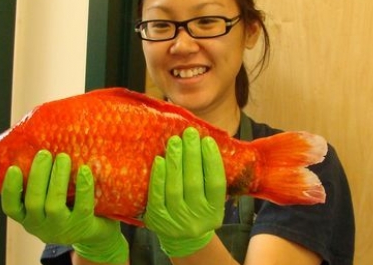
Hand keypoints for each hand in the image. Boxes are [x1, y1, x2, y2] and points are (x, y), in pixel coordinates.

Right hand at [1, 150, 127, 263]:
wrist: (93, 233)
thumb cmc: (67, 208)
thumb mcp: (48, 201)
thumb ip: (41, 184)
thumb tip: (38, 148)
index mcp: (28, 217)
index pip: (11, 207)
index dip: (10, 188)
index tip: (14, 168)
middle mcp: (40, 226)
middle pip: (34, 202)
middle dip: (38, 175)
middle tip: (44, 153)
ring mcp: (61, 228)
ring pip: (54, 204)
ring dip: (58, 178)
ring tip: (63, 157)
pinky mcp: (82, 225)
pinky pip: (82, 206)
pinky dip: (83, 187)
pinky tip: (85, 170)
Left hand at [144, 127, 226, 257]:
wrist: (181, 239)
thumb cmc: (197, 208)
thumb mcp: (211, 200)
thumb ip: (209, 177)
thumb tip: (205, 143)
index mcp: (215, 212)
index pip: (216, 183)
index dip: (212, 161)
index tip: (206, 140)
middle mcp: (197, 218)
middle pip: (194, 182)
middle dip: (191, 155)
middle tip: (189, 134)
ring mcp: (177, 221)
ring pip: (175, 188)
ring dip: (175, 161)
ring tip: (174, 141)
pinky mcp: (158, 220)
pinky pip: (157, 195)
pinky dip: (158, 177)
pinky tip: (159, 160)